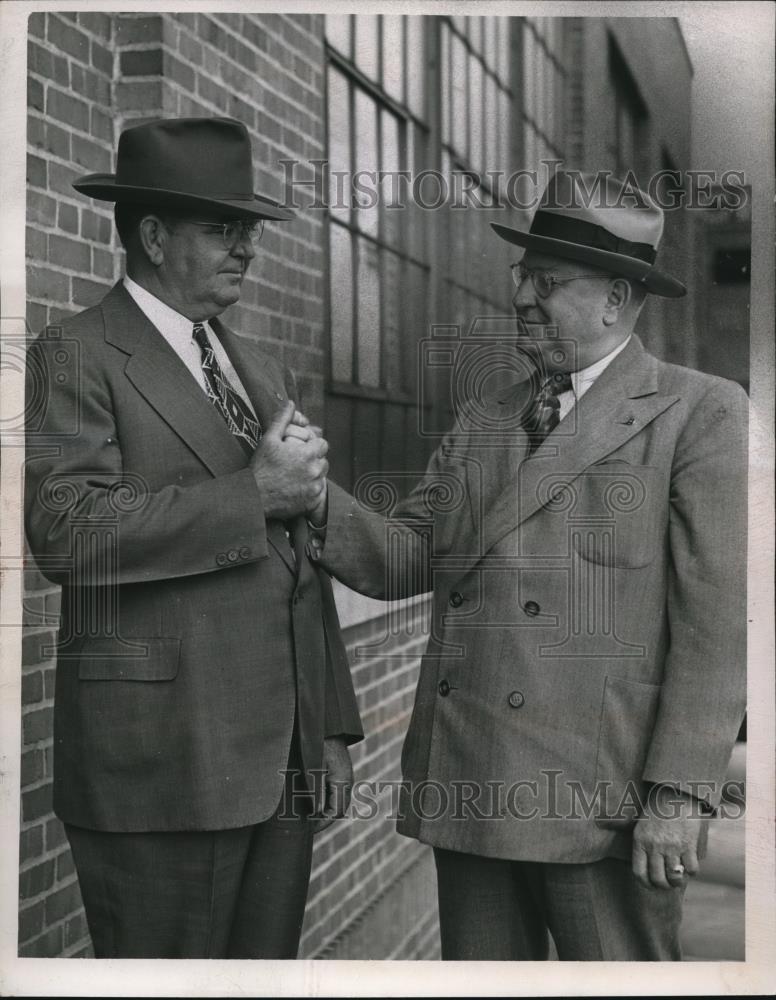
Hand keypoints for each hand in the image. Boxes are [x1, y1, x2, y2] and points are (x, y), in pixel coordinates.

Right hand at [250, 400, 328, 519]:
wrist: (254, 497)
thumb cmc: (261, 467)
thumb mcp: (269, 439)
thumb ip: (282, 419)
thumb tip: (290, 403)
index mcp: (308, 454)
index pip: (323, 444)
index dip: (313, 445)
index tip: (302, 449)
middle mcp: (315, 471)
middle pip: (324, 461)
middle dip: (313, 460)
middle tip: (296, 463)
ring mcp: (315, 488)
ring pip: (322, 477)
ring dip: (313, 475)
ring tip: (296, 476)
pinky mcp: (312, 502)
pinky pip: (319, 493)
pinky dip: (311, 490)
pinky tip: (296, 488)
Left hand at [310, 736, 352, 832]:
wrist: (325, 725)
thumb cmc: (318, 744)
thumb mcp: (314, 768)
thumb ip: (316, 790)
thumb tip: (317, 812)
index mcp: (342, 781)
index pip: (336, 812)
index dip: (323, 823)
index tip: (309, 829)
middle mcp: (347, 781)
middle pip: (340, 809)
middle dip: (325, 820)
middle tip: (308, 826)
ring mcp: (346, 776)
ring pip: (339, 802)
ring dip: (327, 811)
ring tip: (310, 816)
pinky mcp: (341, 773)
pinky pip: (337, 792)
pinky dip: (328, 801)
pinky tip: (315, 802)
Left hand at [632, 785, 707, 889]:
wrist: (674, 792)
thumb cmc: (657, 810)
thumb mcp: (641, 825)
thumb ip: (642, 846)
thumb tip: (646, 870)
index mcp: (640, 841)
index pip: (639, 873)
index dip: (647, 884)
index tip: (653, 884)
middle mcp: (654, 846)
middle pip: (658, 879)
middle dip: (664, 886)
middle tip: (669, 882)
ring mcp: (672, 846)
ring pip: (675, 877)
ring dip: (679, 881)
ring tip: (680, 876)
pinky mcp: (688, 844)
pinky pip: (692, 869)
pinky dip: (692, 872)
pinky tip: (690, 866)